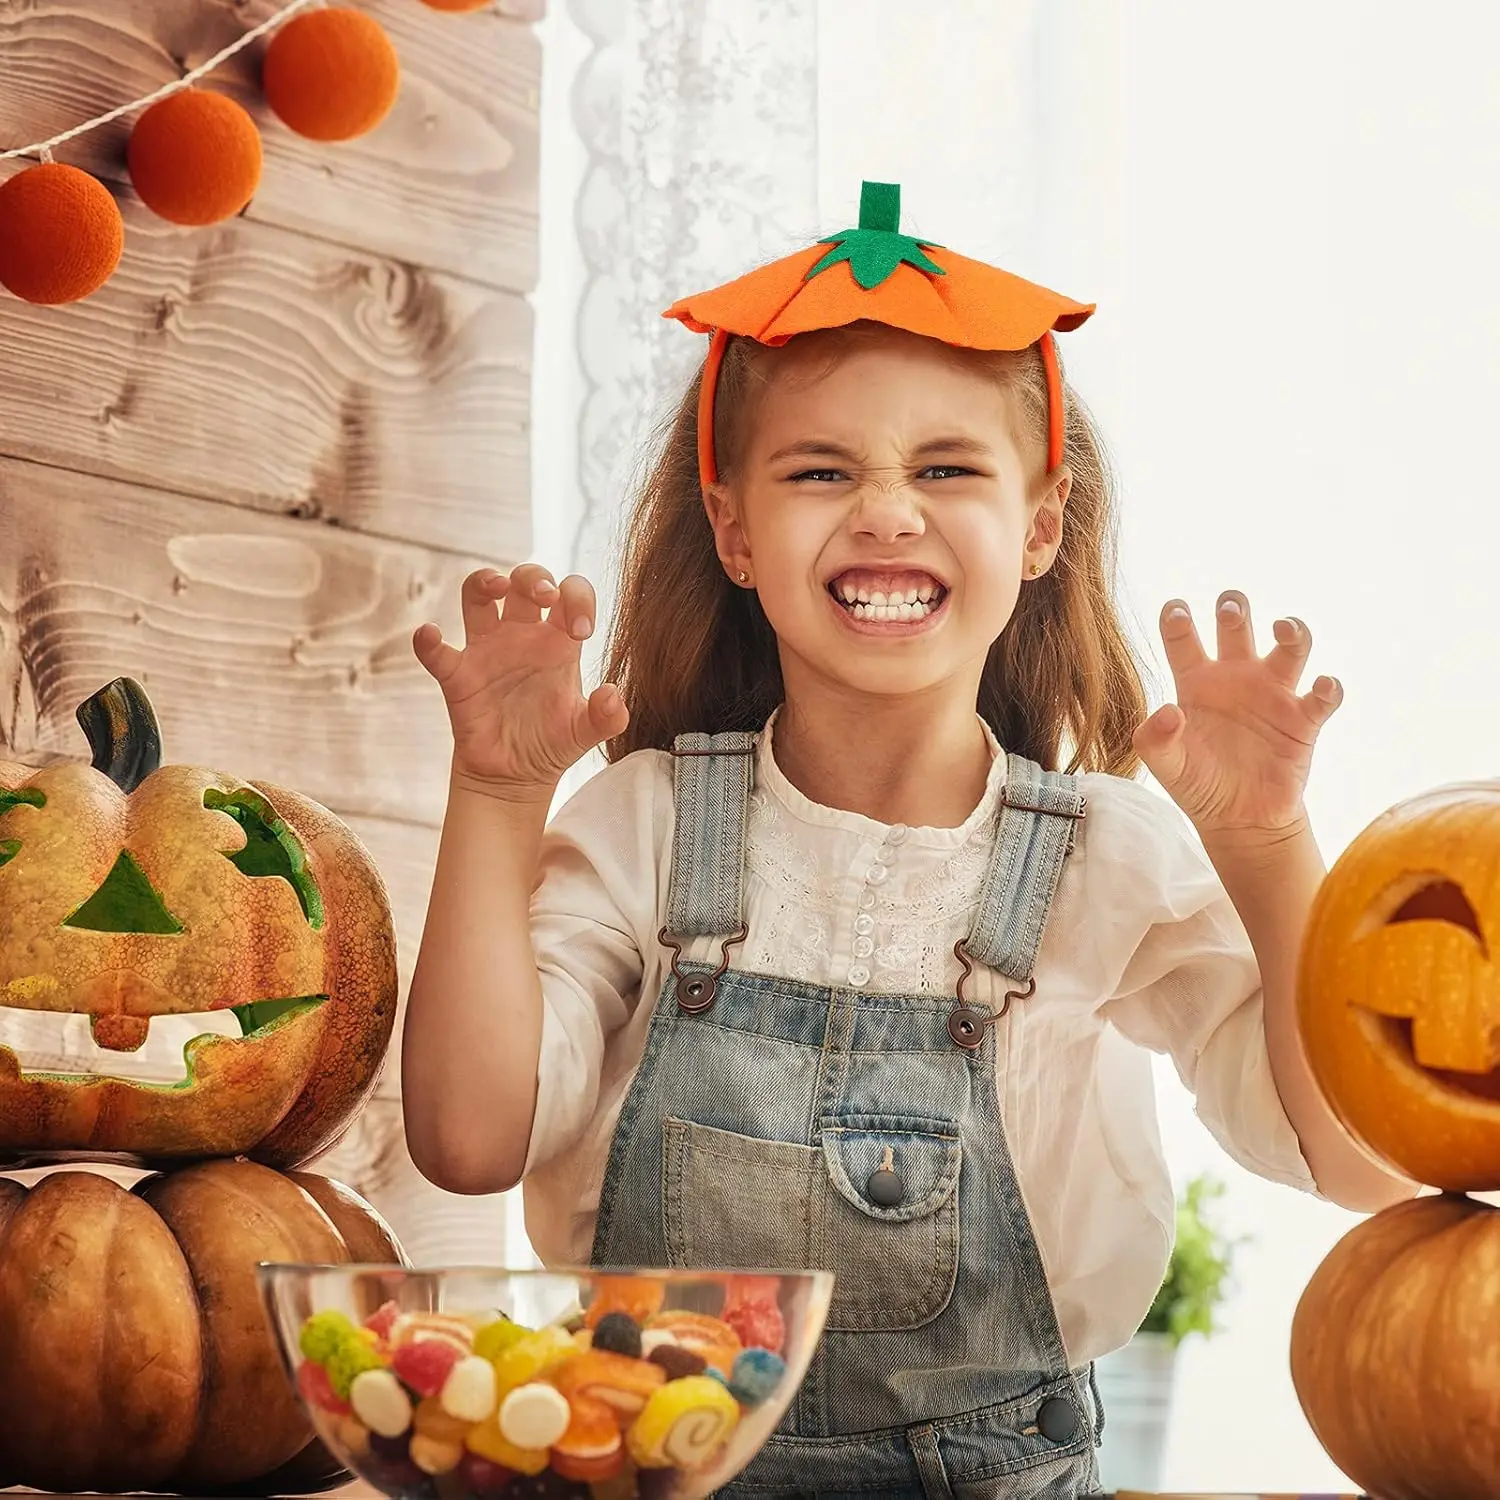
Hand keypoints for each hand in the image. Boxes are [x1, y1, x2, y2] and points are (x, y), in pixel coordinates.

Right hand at [412, 564, 628, 794]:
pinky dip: (428, 642)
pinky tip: (430, 635)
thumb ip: (607, 716)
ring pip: (478, 595)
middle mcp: (522, 636)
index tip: (582, 631)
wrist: (517, 777)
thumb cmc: (552, 744)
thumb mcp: (586, 732)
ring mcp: (488, 651)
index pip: (569, 595)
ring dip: (484, 582)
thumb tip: (613, 694)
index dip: (578, 599)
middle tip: (547, 598)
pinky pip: (437, 652)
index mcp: (557, 642)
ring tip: (496, 587)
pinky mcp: (459, 676)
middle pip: (524, 581)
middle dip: (535, 578)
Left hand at [1132, 591, 1341, 837]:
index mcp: (1196, 682)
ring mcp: (1272, 695)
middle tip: (1230, 605)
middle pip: (1238, 627)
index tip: (1175, 609)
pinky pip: (1324, 697)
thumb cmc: (1198, 783)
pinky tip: (1321, 686)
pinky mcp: (1303, 721)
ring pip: (1291, 647)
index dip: (1177, 619)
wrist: (1238, 819)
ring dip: (1292, 630)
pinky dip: (1329, 687)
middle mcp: (1236, 678)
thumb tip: (1170, 712)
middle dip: (1235, 608)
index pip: (1183, 639)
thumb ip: (1154, 739)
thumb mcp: (1166, 765)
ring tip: (1282, 625)